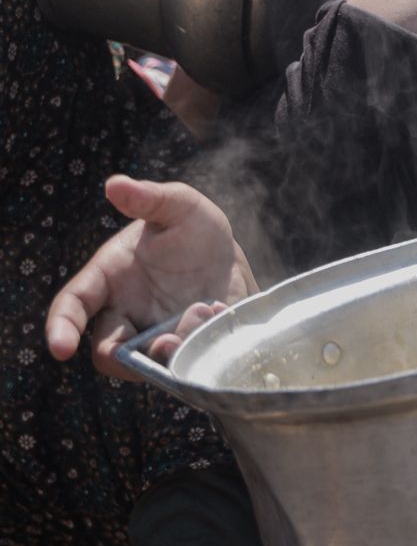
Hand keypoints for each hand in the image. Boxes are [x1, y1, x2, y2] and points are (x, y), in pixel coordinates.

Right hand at [45, 175, 256, 379]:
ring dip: (172, 352)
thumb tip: (116, 184)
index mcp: (108, 278)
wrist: (229, 255)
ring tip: (204, 315)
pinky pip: (187, 360)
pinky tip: (222, 315)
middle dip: (127, 355)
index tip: (59, 348)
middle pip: (109, 350)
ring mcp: (156, 335)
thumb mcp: (179, 206)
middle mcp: (127, 314)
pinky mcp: (186, 347)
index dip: (62, 327)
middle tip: (166, 340)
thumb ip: (150, 198)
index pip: (73, 305)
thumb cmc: (191, 228)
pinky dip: (202, 345)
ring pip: (150, 360)